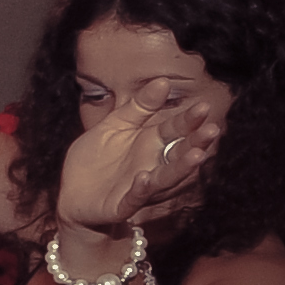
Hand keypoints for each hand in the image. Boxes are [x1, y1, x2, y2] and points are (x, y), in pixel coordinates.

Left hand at [56, 88, 219, 233]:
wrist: (71, 194)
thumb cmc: (96, 158)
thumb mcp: (115, 125)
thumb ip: (138, 106)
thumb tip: (163, 80)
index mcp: (150, 143)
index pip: (175, 129)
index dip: (189, 119)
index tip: (204, 105)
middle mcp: (152, 164)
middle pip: (179, 152)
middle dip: (196, 142)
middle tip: (213, 129)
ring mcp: (139, 185)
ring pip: (166, 177)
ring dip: (181, 167)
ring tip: (197, 155)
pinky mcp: (122, 204)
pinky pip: (134, 197)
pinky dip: (141, 188)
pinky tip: (144, 177)